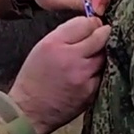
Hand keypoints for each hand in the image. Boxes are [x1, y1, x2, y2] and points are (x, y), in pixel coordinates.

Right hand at [8, 15, 110, 133]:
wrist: (29, 110)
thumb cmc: (34, 78)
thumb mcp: (40, 48)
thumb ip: (64, 35)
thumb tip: (90, 25)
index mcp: (54, 44)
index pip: (85, 23)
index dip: (91, 23)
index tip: (92, 25)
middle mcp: (71, 58)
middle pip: (100, 37)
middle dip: (102, 34)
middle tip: (102, 35)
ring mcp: (83, 76)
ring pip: (104, 56)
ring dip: (101, 53)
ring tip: (91, 56)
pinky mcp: (91, 91)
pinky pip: (103, 73)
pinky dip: (99, 71)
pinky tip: (90, 72)